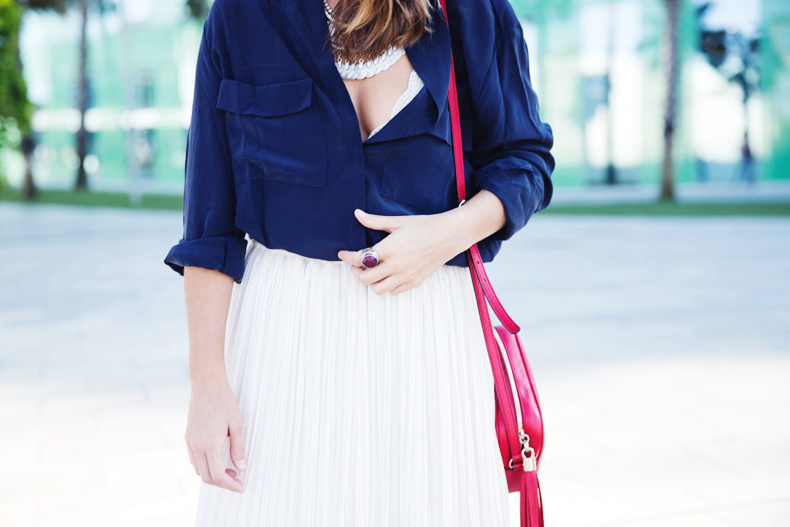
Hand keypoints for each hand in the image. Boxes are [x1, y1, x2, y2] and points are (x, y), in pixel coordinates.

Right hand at [185, 378, 246, 492]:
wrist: (206, 385)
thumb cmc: (224, 402)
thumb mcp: (237, 425)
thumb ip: (238, 448)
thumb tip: (241, 467)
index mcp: (211, 444)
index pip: (218, 475)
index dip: (230, 485)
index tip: (240, 487)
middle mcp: (197, 446)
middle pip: (207, 476)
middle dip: (223, 483)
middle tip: (237, 481)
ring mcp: (190, 442)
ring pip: (199, 470)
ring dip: (214, 475)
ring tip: (230, 470)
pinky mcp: (188, 437)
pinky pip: (195, 460)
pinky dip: (206, 466)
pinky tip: (217, 460)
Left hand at [337, 208, 467, 295]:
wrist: (449, 235)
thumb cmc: (424, 225)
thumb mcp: (398, 221)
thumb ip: (375, 221)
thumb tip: (357, 213)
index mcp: (389, 248)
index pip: (360, 258)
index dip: (347, 257)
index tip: (343, 254)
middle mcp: (396, 265)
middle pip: (365, 278)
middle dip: (356, 271)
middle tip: (356, 264)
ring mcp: (406, 276)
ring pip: (378, 289)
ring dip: (371, 281)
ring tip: (372, 271)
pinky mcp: (414, 281)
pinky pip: (394, 291)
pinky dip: (386, 286)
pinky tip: (387, 275)